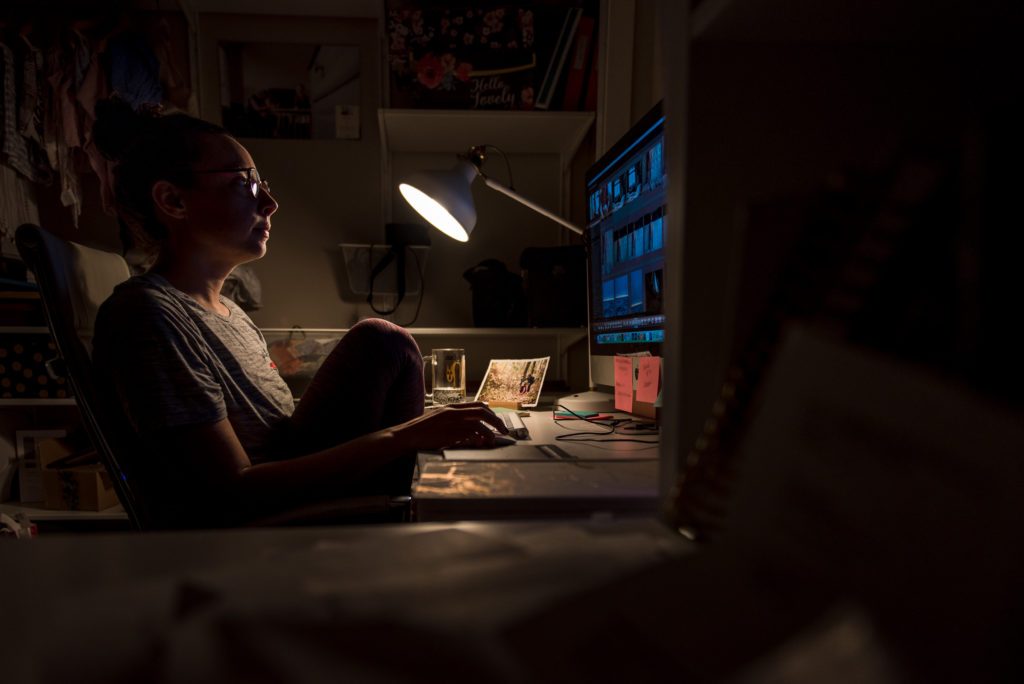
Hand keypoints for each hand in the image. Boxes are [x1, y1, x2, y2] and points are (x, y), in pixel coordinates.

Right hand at [393, 402, 507, 450]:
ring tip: (493, 441)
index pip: (478, 405)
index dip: (491, 412)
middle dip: (496, 421)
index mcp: (451, 407)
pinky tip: (481, 445)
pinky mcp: (450, 434)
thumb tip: (470, 426)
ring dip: (490, 433)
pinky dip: (479, 440)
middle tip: (504, 430)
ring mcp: (452, 422)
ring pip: (479, 424)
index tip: (498, 420)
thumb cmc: (422, 430)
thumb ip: (453, 419)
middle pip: (482, 412)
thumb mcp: (438, 419)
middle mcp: (453, 412)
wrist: (407, 436)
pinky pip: (470, 435)